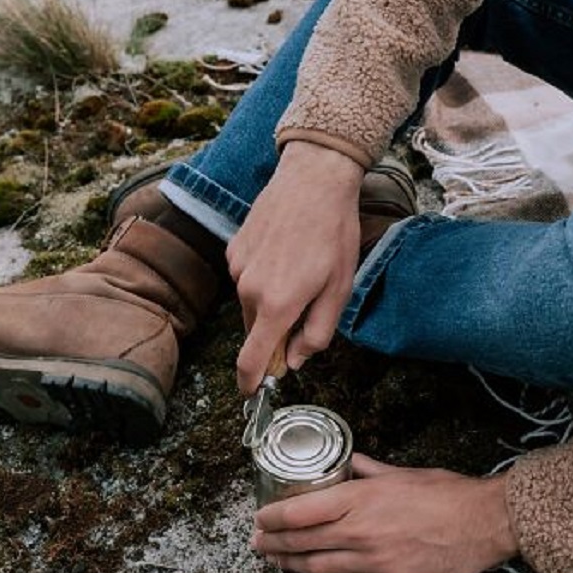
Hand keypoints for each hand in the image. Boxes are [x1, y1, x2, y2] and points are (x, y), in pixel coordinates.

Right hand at [227, 141, 364, 393]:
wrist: (313, 179)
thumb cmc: (333, 234)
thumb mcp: (338, 290)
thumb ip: (316, 333)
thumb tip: (295, 360)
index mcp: (277, 305)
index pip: (252, 359)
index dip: (251, 382)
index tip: (252, 393)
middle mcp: (249, 290)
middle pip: (256, 330)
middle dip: (275, 332)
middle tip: (307, 309)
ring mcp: (238, 268)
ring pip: (251, 305)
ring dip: (271, 303)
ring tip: (300, 270)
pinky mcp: (234, 250)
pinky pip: (246, 279)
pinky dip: (263, 278)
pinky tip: (285, 254)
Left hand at [251, 454, 518, 572]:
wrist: (486, 525)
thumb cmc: (447, 494)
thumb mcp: (401, 473)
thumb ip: (367, 471)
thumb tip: (348, 462)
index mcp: (361, 499)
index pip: (300, 511)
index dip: (273, 517)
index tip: (259, 518)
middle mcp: (361, 532)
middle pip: (302, 541)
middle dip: (273, 544)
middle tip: (257, 544)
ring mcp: (374, 563)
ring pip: (319, 567)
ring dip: (292, 565)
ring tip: (275, 561)